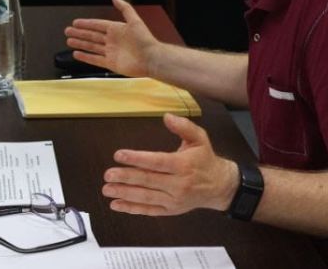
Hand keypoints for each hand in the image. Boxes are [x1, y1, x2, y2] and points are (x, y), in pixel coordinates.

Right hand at [64, 0, 160, 77]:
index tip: (76, 22)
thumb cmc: (146, 40)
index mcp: (117, 29)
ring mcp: (111, 52)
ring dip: (80, 44)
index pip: (97, 25)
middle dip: (79, 33)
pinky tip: (77, 54)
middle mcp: (112, 40)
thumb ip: (124, 8)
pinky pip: (95, 60)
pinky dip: (85, 57)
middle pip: (92, 36)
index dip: (86, 23)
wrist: (151, 58)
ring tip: (69, 41)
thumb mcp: (134, 20)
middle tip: (68, 31)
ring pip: (91, 47)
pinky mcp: (111, 63)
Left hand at [102, 113, 238, 215]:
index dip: (137, 159)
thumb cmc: (205, 160)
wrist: (220, 187)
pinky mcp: (170, 210)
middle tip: (108, 174)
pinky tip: (116, 204)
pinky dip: (132, 209)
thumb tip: (167, 116)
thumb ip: (184, 126)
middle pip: (148, 181)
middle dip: (126, 177)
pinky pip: (149, 210)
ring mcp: (174, 200)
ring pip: (146, 197)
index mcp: (183, 165)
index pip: (157, 162)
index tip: (119, 155)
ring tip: (106, 189)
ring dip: (124, 194)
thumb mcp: (200, 139)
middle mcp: (178, 184)